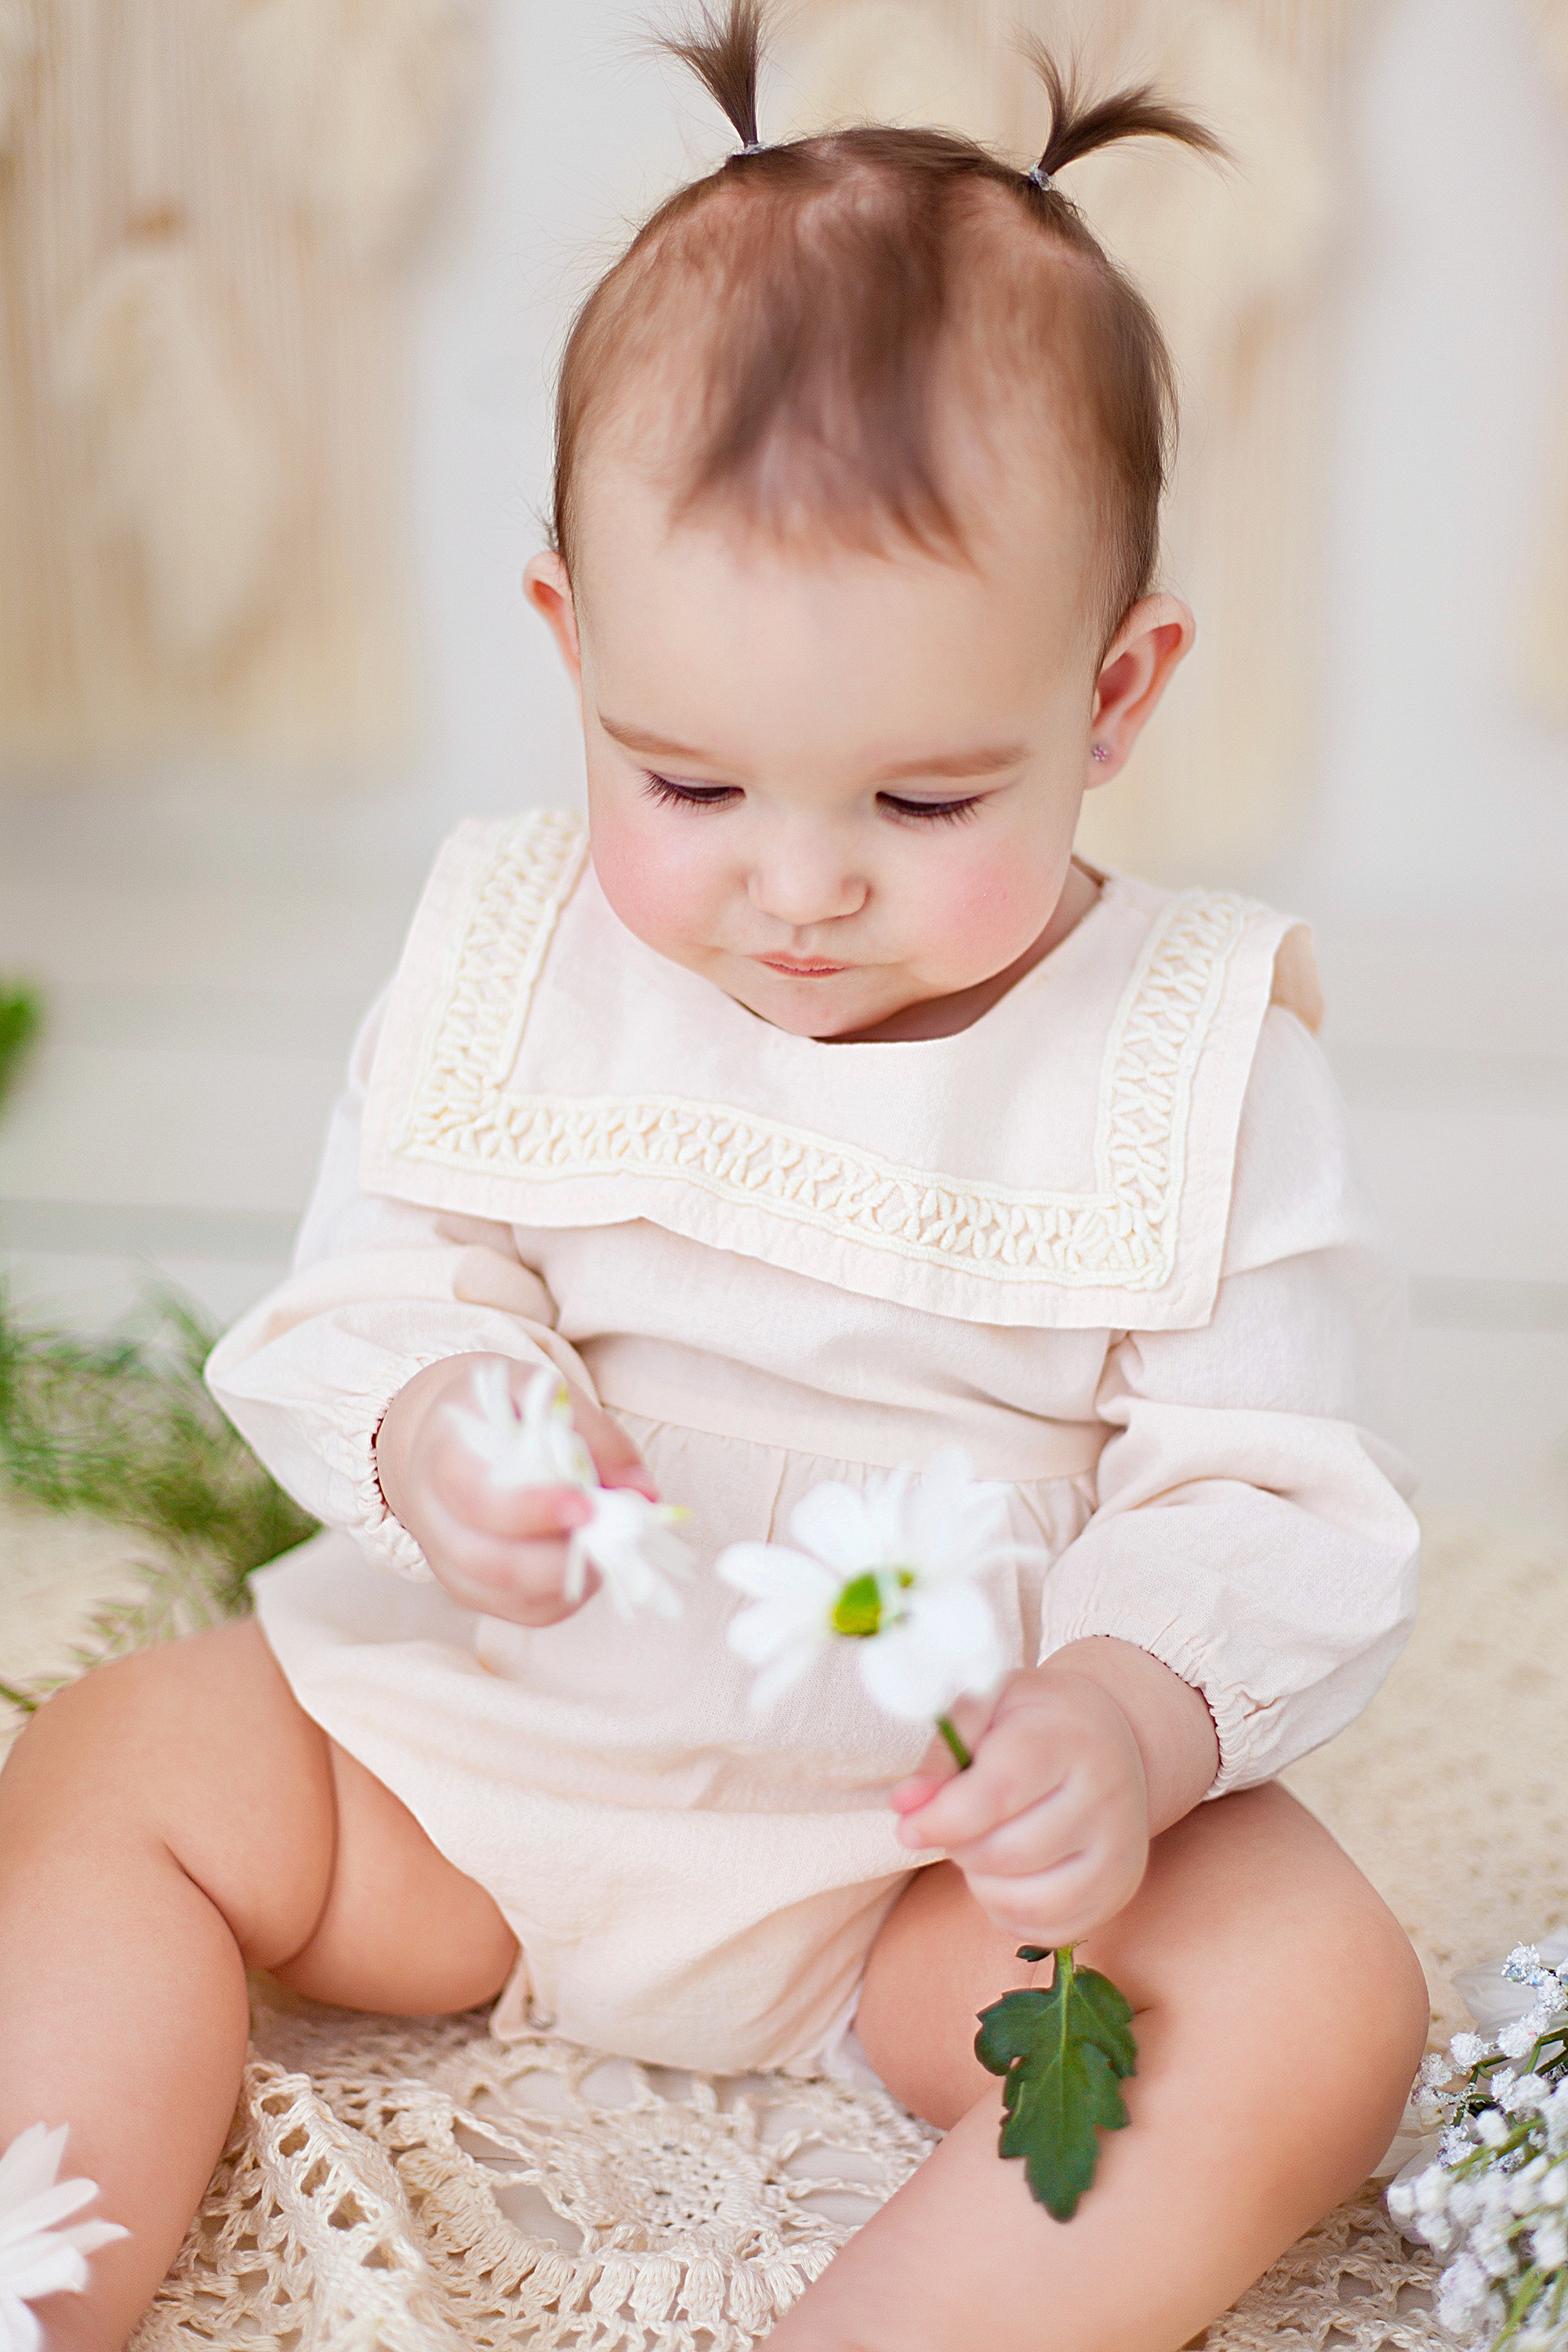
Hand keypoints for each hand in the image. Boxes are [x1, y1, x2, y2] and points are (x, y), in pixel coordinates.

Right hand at [374, 1353, 656, 1625]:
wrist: (450, 1437)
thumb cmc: (503, 1413)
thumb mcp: (543, 1394)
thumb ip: (594, 1435)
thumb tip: (643, 1495)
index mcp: (444, 1451)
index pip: (475, 1494)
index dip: (530, 1508)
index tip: (585, 1506)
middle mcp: (431, 1512)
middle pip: (483, 1559)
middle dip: (554, 1559)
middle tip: (606, 1539)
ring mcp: (446, 1557)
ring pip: (502, 1592)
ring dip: (564, 1579)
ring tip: (602, 1548)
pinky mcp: (468, 1587)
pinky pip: (517, 1610)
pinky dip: (561, 1596)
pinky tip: (584, 1565)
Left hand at [888, 1663, 1152, 1947]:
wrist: (1112, 1741)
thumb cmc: (1036, 1721)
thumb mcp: (988, 1704)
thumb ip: (944, 1750)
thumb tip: (904, 1804)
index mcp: (1066, 1739)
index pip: (997, 1794)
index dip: (941, 1819)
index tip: (907, 1826)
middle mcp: (1106, 1796)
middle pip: (1007, 1853)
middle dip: (960, 1847)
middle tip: (954, 1823)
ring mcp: (1119, 1849)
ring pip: (1027, 1900)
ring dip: (982, 1882)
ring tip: (980, 1846)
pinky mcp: (1120, 1890)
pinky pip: (1048, 1929)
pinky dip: (1008, 1910)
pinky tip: (1004, 1875)